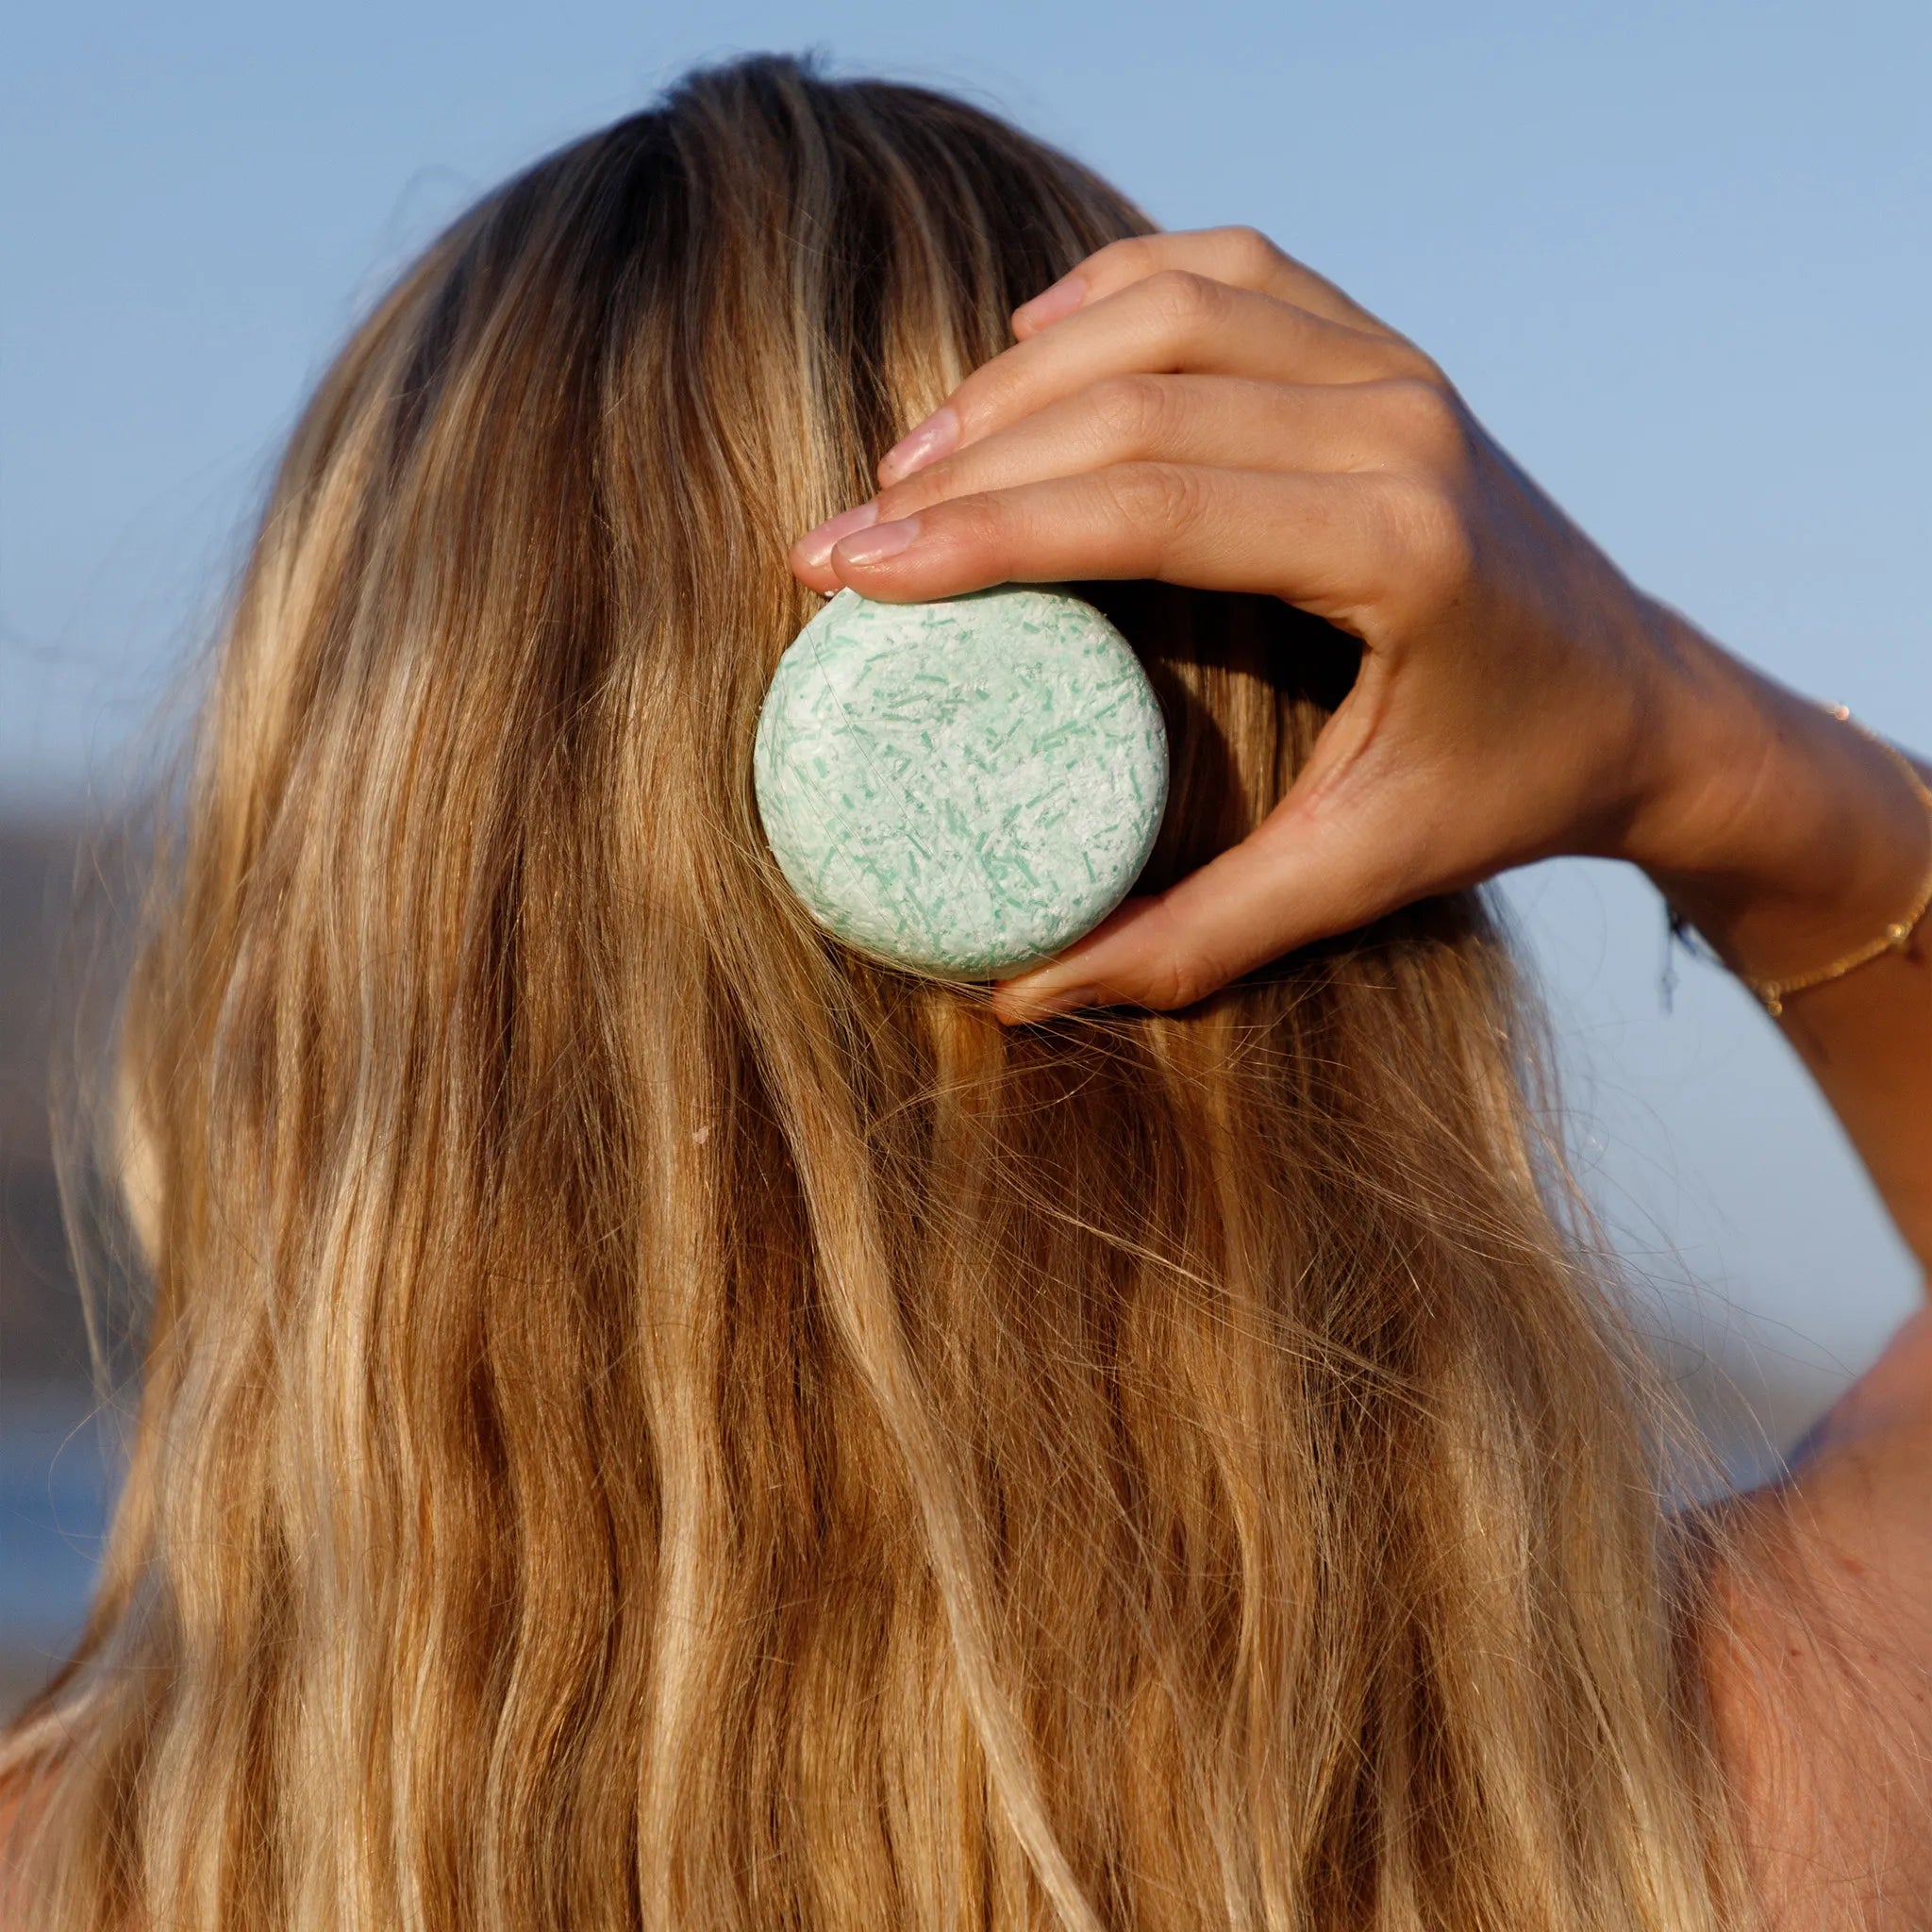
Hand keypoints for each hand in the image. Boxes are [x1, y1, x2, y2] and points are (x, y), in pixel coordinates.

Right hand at [786, 227, 1745, 1019]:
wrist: (1645, 699)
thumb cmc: (1507, 790)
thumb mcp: (1359, 877)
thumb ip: (1194, 940)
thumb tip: (1020, 999)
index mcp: (1396, 547)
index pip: (1142, 505)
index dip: (977, 534)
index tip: (848, 569)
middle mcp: (1402, 425)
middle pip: (1132, 398)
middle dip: (963, 462)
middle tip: (846, 534)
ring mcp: (1401, 368)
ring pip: (1167, 311)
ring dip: (1019, 374)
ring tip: (915, 458)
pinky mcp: (1391, 350)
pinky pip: (1231, 270)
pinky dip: (1116, 289)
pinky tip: (1035, 338)